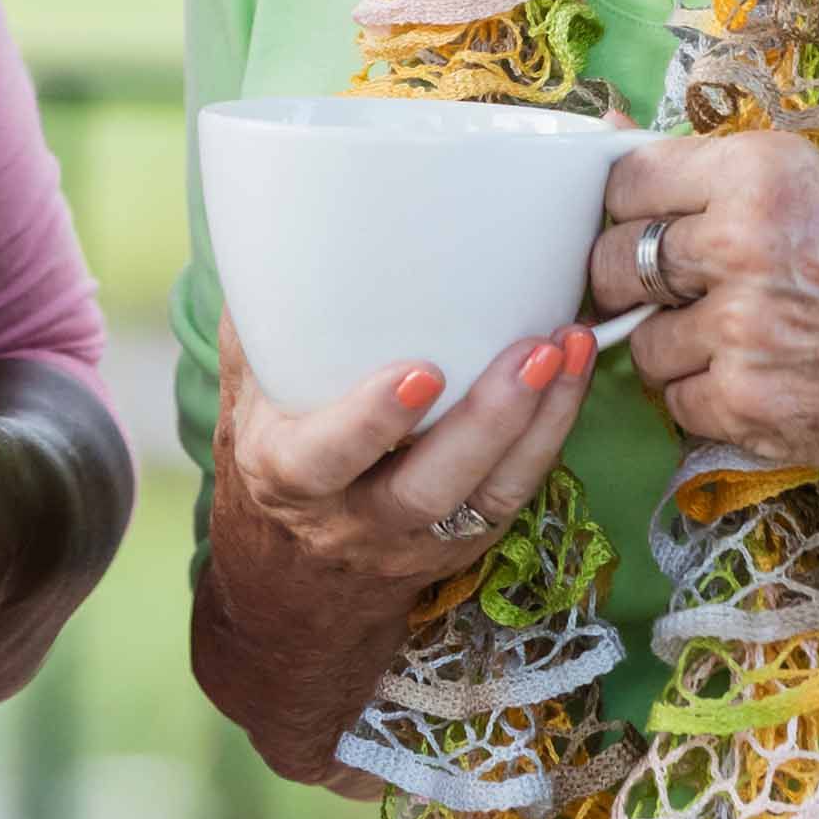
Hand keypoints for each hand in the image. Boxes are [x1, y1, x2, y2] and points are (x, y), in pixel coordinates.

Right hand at [219, 315, 603, 593]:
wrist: (294, 583)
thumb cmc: (273, 460)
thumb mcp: (245, 405)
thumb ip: (261, 330)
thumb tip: (276, 235)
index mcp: (288, 476)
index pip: (326, 460)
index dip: (373, 423)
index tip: (421, 373)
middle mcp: (353, 520)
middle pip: (428, 488)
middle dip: (487, 422)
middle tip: (533, 352)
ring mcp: (417, 538)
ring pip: (488, 496)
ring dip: (540, 423)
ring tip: (569, 349)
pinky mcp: (467, 540)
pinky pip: (515, 493)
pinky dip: (550, 433)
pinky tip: (573, 373)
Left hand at [593, 130, 818, 484]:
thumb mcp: (818, 187)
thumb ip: (713, 172)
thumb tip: (606, 131)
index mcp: (758, 171)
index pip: (625, 180)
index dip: (626, 209)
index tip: (639, 227)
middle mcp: (741, 242)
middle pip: (611, 263)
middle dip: (628, 284)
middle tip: (671, 294)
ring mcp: (741, 330)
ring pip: (642, 344)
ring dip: (676, 349)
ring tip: (743, 342)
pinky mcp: (749, 405)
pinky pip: (676, 403)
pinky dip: (707, 401)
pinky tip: (762, 383)